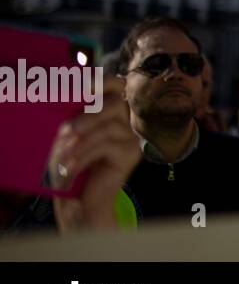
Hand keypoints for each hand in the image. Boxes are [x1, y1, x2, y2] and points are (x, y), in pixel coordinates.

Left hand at [48, 78, 140, 231]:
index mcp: (108, 112)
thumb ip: (71, 123)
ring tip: (62, 157)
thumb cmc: (71, 167)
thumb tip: (63, 114)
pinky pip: (107, 146)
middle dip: (90, 114)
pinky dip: (84, 156)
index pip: (115, 86)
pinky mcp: (131, 154)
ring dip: (81, 141)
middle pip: (116, 103)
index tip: (84, 86)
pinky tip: (70, 168)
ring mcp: (130, 137)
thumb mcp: (68, 142)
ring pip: (109, 127)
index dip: (103, 81)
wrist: (82, 202)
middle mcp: (124, 121)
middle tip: (67, 130)